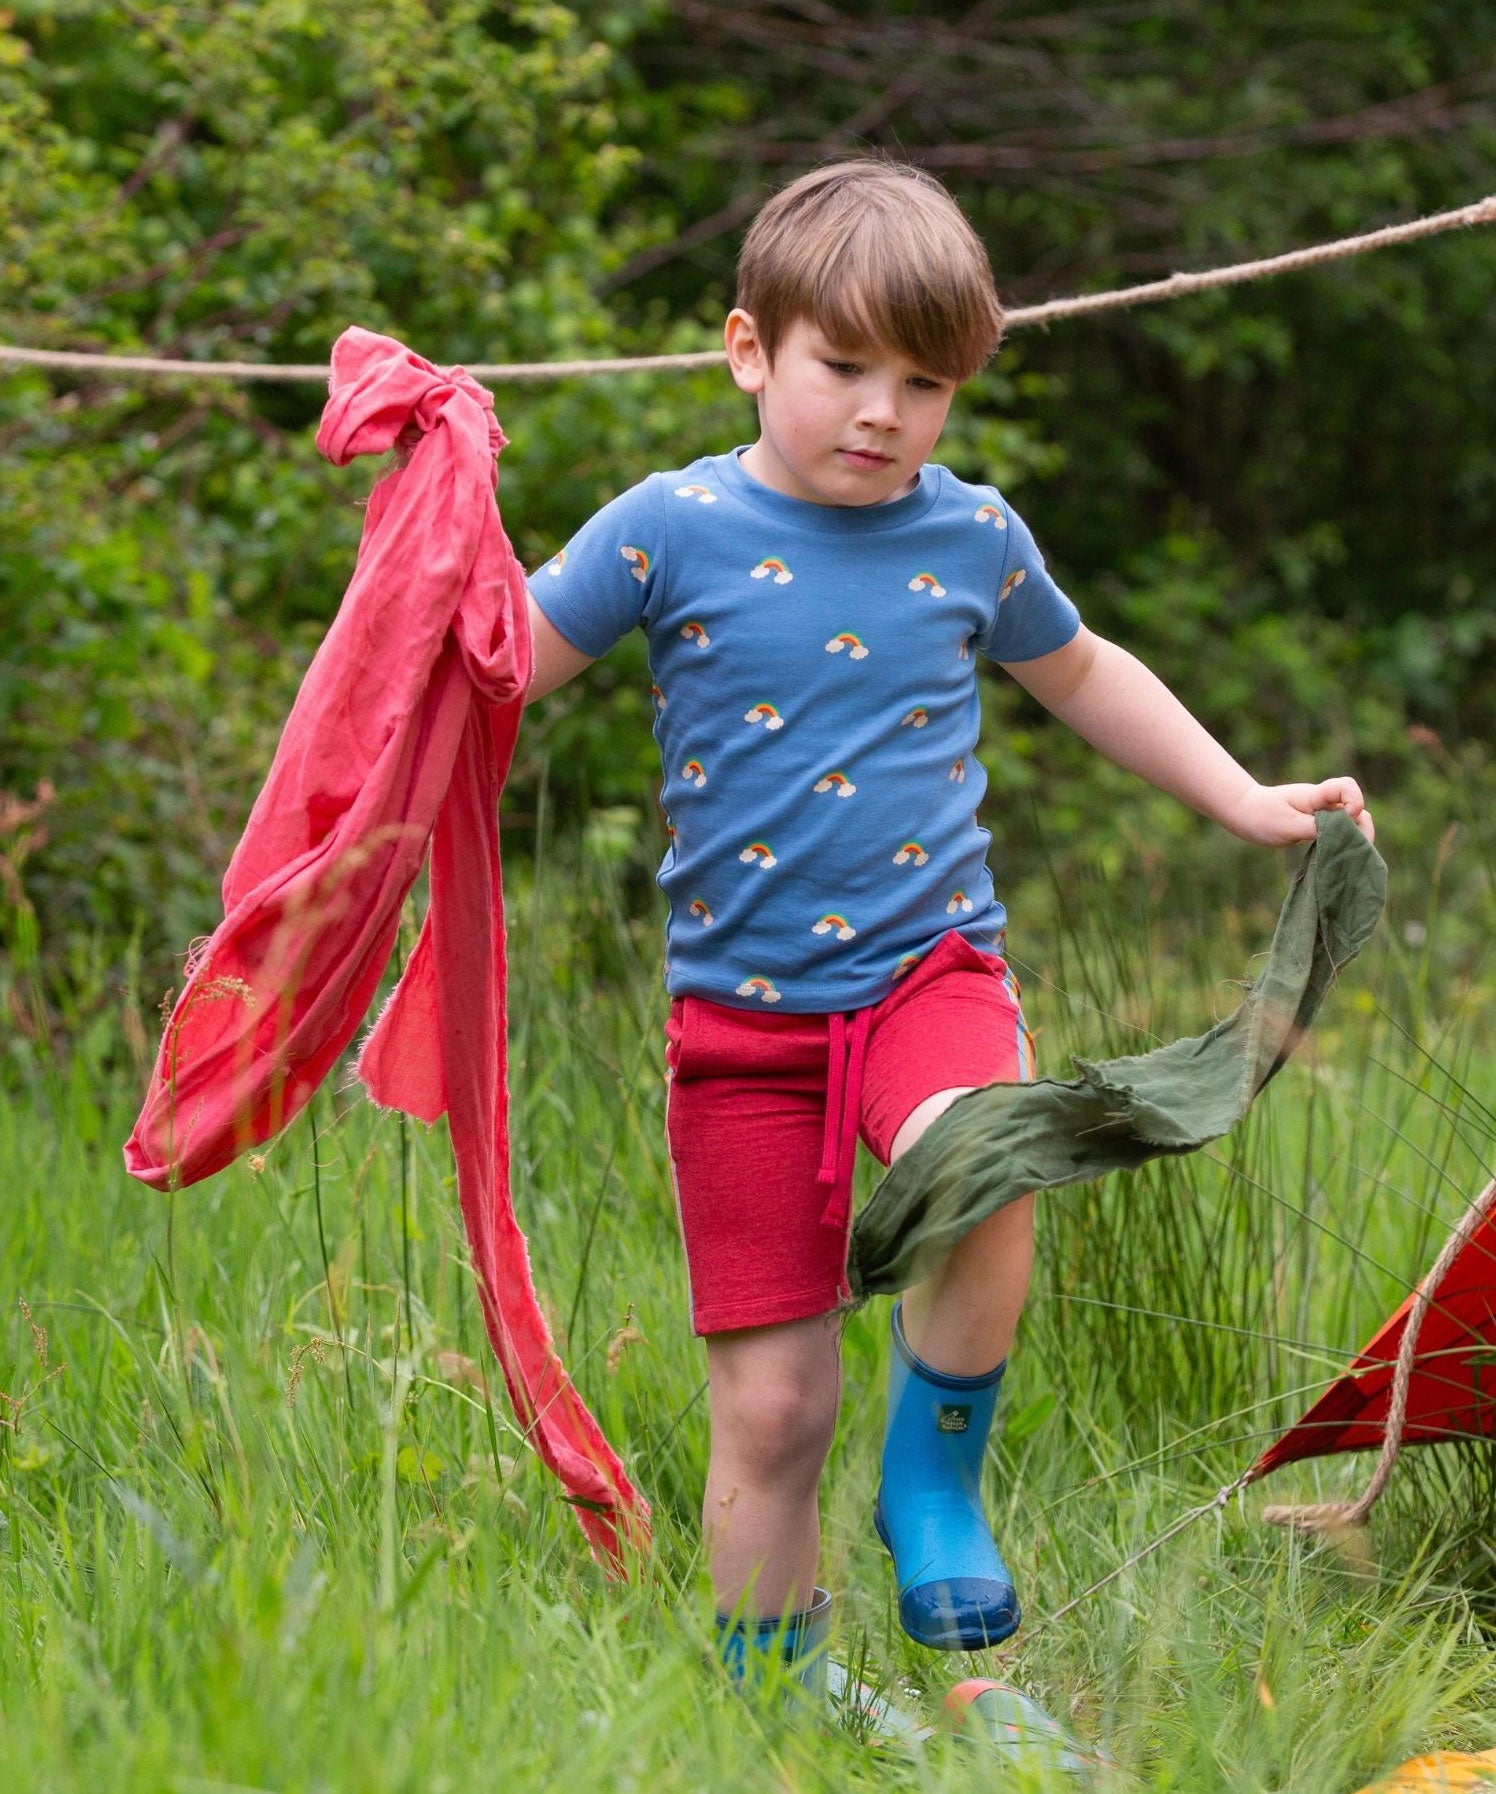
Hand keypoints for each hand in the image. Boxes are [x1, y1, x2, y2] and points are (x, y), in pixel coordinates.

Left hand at [1226, 777, 1374, 846]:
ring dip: (1355, 840)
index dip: (1355, 802)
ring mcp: (1325, 814)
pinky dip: (1344, 845)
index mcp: (1316, 795)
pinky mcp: (1322, 827)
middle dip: (1362, 830)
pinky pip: (1342, 834)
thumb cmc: (1263, 817)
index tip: (1346, 820)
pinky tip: (1340, 860)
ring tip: (1349, 861)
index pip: (1347, 787)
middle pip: (1358, 810)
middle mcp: (1325, 803)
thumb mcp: (1288, 825)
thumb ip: (1317, 828)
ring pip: (1353, 824)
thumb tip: (1345, 836)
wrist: (1246, 814)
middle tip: (1355, 853)